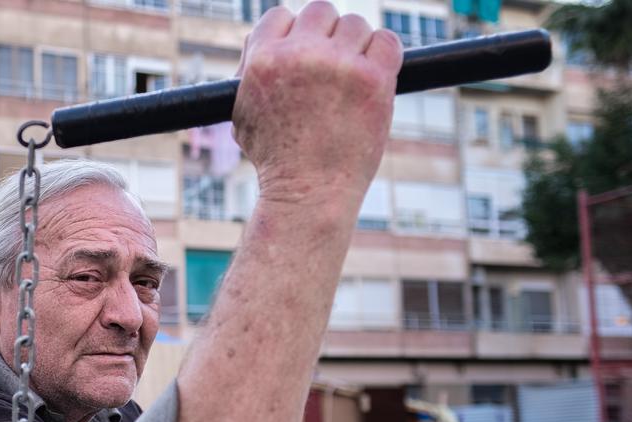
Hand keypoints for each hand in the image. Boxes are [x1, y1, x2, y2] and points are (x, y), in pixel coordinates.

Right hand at [233, 1, 402, 206]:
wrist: (307, 193)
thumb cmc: (276, 160)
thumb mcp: (244, 114)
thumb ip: (251, 72)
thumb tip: (260, 42)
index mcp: (264, 59)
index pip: (281, 16)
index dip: (293, 34)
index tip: (303, 55)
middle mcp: (301, 55)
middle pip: (321, 11)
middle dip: (326, 35)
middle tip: (331, 64)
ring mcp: (340, 65)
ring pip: (356, 25)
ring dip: (356, 47)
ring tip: (351, 80)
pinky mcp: (373, 79)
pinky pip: (388, 42)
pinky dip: (384, 55)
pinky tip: (374, 77)